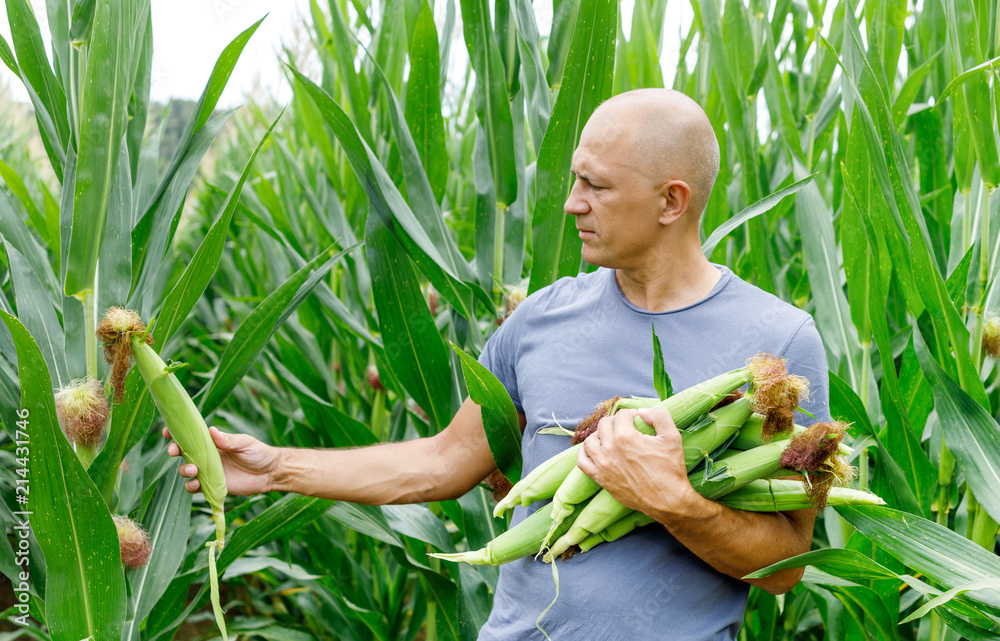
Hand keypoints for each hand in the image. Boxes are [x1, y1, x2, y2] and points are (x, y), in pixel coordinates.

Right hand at [163, 426, 280, 495]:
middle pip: (183, 453)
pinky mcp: (212, 486)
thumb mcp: (244, 443)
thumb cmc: (258, 453)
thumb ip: (228, 440)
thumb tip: (212, 430)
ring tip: (193, 469)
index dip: (176, 434)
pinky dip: (191, 486)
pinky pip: (195, 487)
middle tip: (174, 451)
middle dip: (174, 450)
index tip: (167, 432)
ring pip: (186, 470)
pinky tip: (196, 483)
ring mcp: (208, 472)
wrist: (269, 473)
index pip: (191, 436)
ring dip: (184, 470)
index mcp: (212, 442)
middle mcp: (207, 456)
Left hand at [576, 407, 699, 518]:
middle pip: (604, 424)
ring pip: (590, 440)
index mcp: (626, 436)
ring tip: (611, 437)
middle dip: (616, 422)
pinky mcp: (600, 478)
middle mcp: (610, 449)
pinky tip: (594, 450)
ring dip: (599, 435)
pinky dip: (585, 452)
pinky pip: (582, 461)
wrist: (667, 500)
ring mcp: (603, 465)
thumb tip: (642, 412)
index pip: (621, 415)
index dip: (631, 414)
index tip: (637, 419)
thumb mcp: (672, 437)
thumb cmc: (670, 469)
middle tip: (626, 427)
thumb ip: (659, 416)